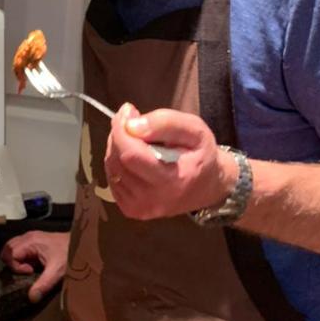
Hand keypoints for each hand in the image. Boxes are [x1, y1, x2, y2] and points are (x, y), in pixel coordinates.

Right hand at [1, 230, 68, 301]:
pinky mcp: (35, 240)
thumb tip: (31, 298)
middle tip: (27, 271)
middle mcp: (28, 237)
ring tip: (30, 268)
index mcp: (31, 242)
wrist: (82, 244)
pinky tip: (33, 264)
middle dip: (12, 263)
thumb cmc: (69, 254)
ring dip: (16, 260)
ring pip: (12, 247)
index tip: (29, 272)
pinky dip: (21, 257)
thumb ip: (43, 284)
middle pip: (7, 249)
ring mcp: (31, 237)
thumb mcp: (57, 272)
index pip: (10, 254)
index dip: (16, 266)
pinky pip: (19, 248)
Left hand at [103, 103, 235, 219]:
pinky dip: (118, 162)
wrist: (207, 187)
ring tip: (137, 139)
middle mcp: (152, 200)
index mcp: (171, 182)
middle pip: (118, 160)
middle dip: (120, 135)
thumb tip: (131, 125)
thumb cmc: (201, 155)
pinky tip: (134, 157)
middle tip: (133, 122)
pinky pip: (113, 178)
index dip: (122, 129)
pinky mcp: (131, 210)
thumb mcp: (195, 131)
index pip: (131, 154)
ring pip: (112, 168)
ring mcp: (139, 208)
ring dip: (118, 147)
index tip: (128, 110)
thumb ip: (166, 123)